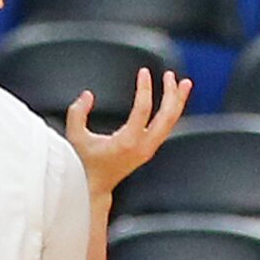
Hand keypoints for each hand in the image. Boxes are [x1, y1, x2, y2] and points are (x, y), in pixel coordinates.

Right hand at [65, 67, 190, 194]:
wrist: (94, 187)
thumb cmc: (84, 163)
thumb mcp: (75, 136)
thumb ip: (77, 112)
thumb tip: (87, 95)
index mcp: (127, 142)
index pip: (143, 109)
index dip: (145, 88)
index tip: (144, 72)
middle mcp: (142, 147)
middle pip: (167, 117)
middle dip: (171, 94)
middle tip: (171, 75)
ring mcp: (148, 150)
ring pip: (170, 123)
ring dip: (178, 102)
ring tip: (183, 84)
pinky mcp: (148, 150)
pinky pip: (166, 128)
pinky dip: (172, 112)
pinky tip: (173, 100)